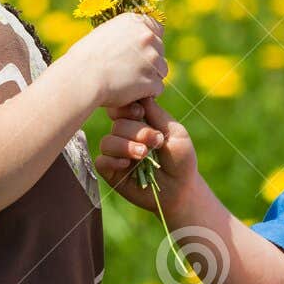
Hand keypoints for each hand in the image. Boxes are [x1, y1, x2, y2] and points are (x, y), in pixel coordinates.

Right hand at [74, 14, 166, 109]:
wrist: (81, 78)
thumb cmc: (86, 58)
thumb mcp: (105, 33)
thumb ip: (126, 33)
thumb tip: (140, 36)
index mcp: (135, 21)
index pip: (157, 28)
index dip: (149, 42)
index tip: (138, 52)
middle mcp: (147, 36)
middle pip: (160, 50)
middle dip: (149, 61)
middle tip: (129, 70)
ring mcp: (152, 59)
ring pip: (162, 70)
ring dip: (150, 77)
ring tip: (128, 81)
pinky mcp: (152, 80)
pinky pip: (158, 88)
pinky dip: (147, 93)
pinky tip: (131, 92)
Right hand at [95, 98, 198, 213]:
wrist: (181, 189)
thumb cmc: (181, 159)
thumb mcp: (175, 132)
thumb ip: (157, 114)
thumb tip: (140, 94)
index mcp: (139, 123)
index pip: (122, 107)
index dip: (128, 108)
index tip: (142, 114)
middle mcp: (125, 136)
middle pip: (117, 124)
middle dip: (136, 131)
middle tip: (155, 142)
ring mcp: (117, 154)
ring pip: (107, 142)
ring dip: (126, 146)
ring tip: (144, 154)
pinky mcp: (111, 172)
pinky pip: (102, 161)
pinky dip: (113, 160)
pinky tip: (127, 164)